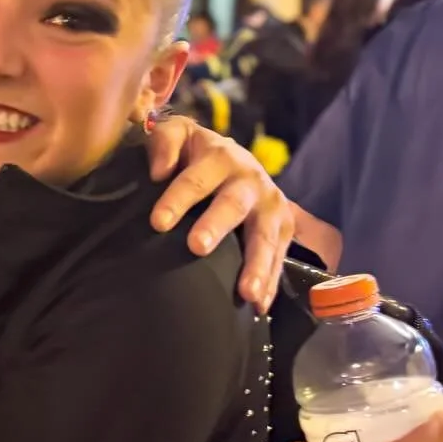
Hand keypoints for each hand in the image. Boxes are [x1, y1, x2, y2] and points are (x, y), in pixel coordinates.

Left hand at [146, 117, 294, 310]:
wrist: (231, 160)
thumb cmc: (193, 154)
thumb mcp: (177, 134)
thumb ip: (164, 142)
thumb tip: (158, 170)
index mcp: (221, 156)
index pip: (195, 178)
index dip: (177, 199)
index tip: (157, 223)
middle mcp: (250, 179)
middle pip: (232, 205)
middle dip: (216, 225)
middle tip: (197, 247)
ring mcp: (271, 205)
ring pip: (265, 236)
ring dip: (256, 264)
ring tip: (246, 292)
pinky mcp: (284, 228)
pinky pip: (279, 258)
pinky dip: (271, 283)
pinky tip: (259, 307)